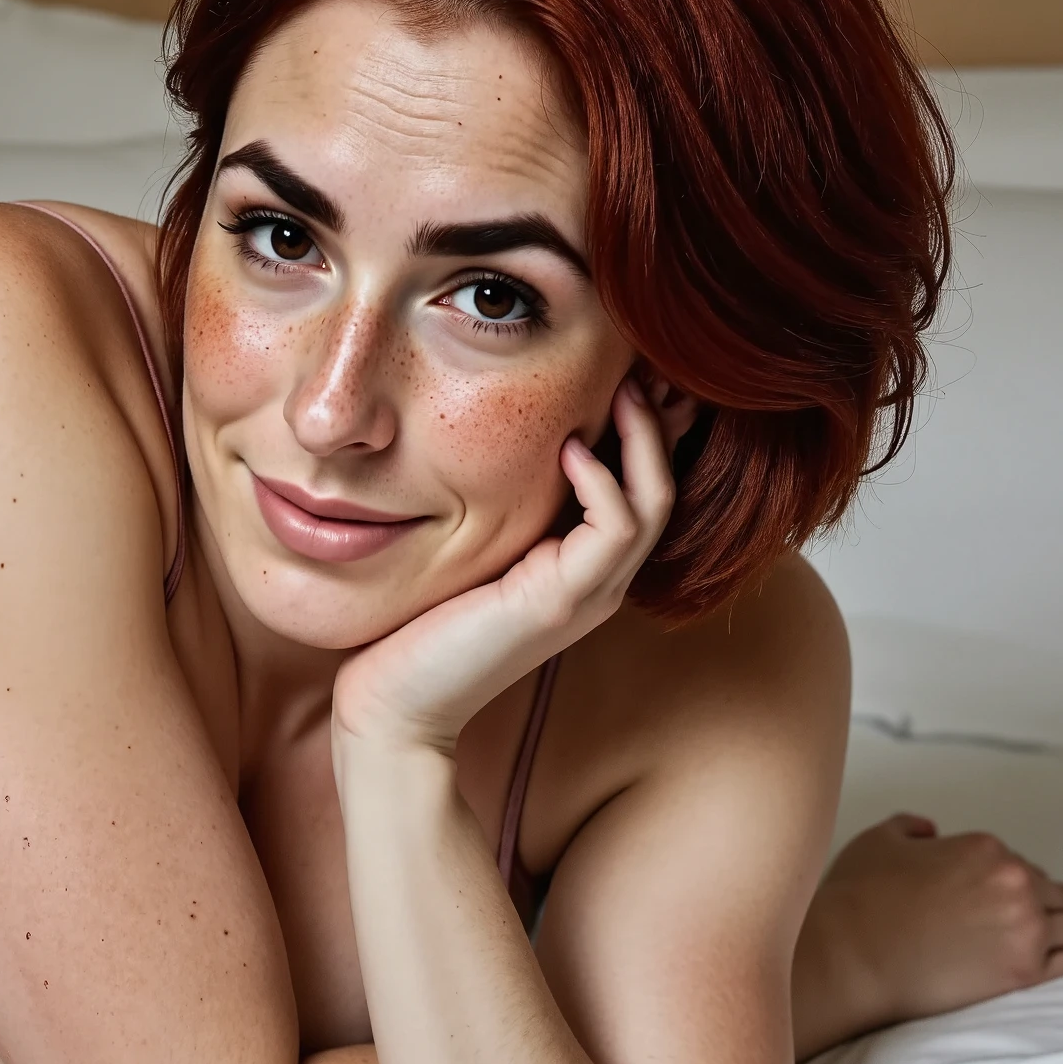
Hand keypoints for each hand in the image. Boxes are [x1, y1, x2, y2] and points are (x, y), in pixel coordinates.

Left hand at [332, 375, 676, 756]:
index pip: (641, 483)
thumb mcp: (471, 546)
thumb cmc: (420, 627)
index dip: (646, 424)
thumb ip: (499, 503)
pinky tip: (571, 448)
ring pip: (655, 501)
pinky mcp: (560, 603)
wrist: (396, 704)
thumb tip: (504, 439)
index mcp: (582, 564)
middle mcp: (599, 578)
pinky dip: (603, 482)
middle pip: (666, 484)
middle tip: (649, 359)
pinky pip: (615, 530)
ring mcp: (588, 593)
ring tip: (624, 388)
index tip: (630, 363)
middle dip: (663, 420)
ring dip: (644, 439)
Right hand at [804, 814, 1062, 1036]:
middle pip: (1055, 892)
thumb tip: (928, 830)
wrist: (852, 953)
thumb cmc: (859, 900)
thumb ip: (908, 827)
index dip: (1019, 877)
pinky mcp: (1022, 971)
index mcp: (982, 850)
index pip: (1016, 863)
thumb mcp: (877, 841)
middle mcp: (1013, 885)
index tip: (1028, 886)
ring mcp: (1023, 930)